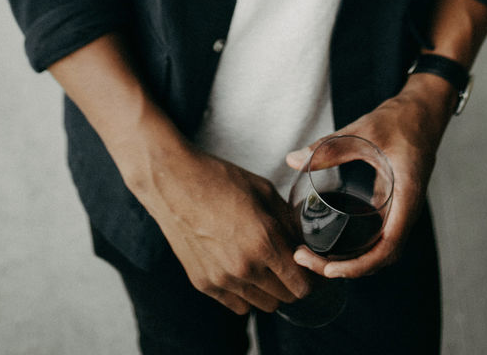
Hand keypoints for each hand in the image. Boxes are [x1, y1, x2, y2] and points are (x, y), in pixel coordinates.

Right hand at [133, 143, 312, 315]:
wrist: (174, 183)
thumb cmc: (220, 180)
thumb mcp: (264, 191)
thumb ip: (288, 221)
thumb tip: (306, 242)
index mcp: (264, 240)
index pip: (302, 284)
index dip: (311, 279)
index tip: (311, 270)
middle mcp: (245, 266)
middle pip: (286, 298)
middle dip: (293, 283)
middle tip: (289, 265)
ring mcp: (223, 279)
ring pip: (264, 305)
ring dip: (271, 291)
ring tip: (266, 267)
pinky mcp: (204, 284)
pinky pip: (239, 306)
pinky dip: (247, 295)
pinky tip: (243, 271)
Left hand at [285, 77, 456, 280]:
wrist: (424, 110)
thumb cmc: (401, 119)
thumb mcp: (364, 130)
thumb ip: (330, 147)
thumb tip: (293, 159)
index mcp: (407, 195)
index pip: (388, 247)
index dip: (359, 266)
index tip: (330, 270)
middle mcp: (407, 209)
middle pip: (381, 256)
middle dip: (347, 268)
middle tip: (308, 261)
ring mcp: (401, 209)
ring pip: (380, 249)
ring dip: (352, 261)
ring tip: (315, 258)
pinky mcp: (394, 204)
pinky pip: (379, 235)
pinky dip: (358, 246)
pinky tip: (332, 242)